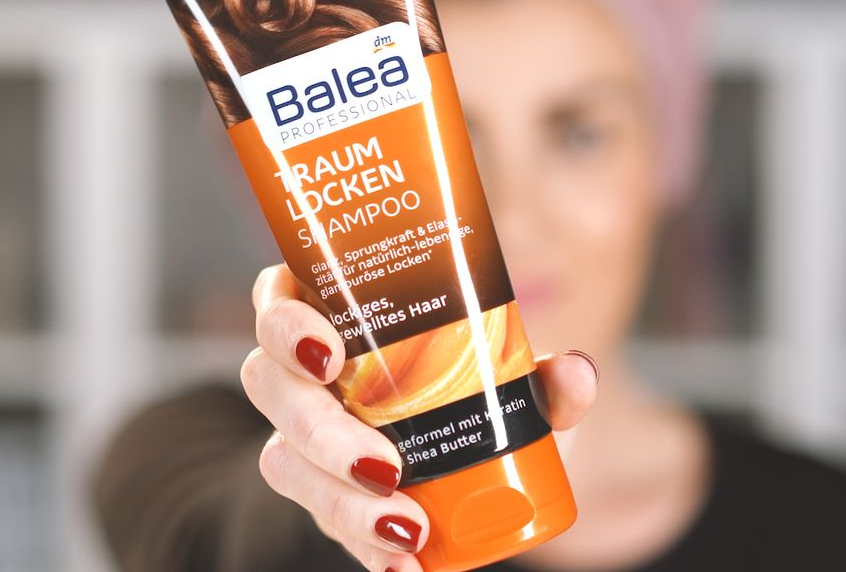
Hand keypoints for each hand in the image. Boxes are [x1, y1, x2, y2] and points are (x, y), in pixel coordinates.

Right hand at [240, 264, 597, 571]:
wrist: (482, 458)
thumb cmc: (476, 387)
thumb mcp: (513, 379)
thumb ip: (544, 375)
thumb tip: (576, 373)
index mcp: (333, 313)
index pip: (278, 300)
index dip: (285, 323)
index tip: (331, 354)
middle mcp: (300, 373)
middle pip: (268, 384)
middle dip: (318, 430)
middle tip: (383, 463)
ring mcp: (299, 437)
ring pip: (281, 462)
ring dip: (340, 500)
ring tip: (404, 526)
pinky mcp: (319, 495)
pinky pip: (321, 521)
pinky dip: (363, 547)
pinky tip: (402, 567)